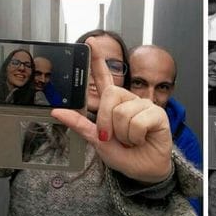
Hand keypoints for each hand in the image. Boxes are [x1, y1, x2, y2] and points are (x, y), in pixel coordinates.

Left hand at [52, 47, 172, 183]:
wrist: (145, 172)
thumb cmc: (125, 156)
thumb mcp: (98, 142)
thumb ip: (80, 125)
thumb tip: (57, 111)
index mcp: (113, 105)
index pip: (104, 79)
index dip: (97, 61)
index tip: (91, 43)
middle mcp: (128, 101)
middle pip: (111, 94)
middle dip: (106, 120)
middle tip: (113, 137)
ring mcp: (144, 106)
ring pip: (123, 113)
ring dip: (124, 134)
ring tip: (132, 141)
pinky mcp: (157, 114)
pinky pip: (138, 122)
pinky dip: (136, 137)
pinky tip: (143, 139)